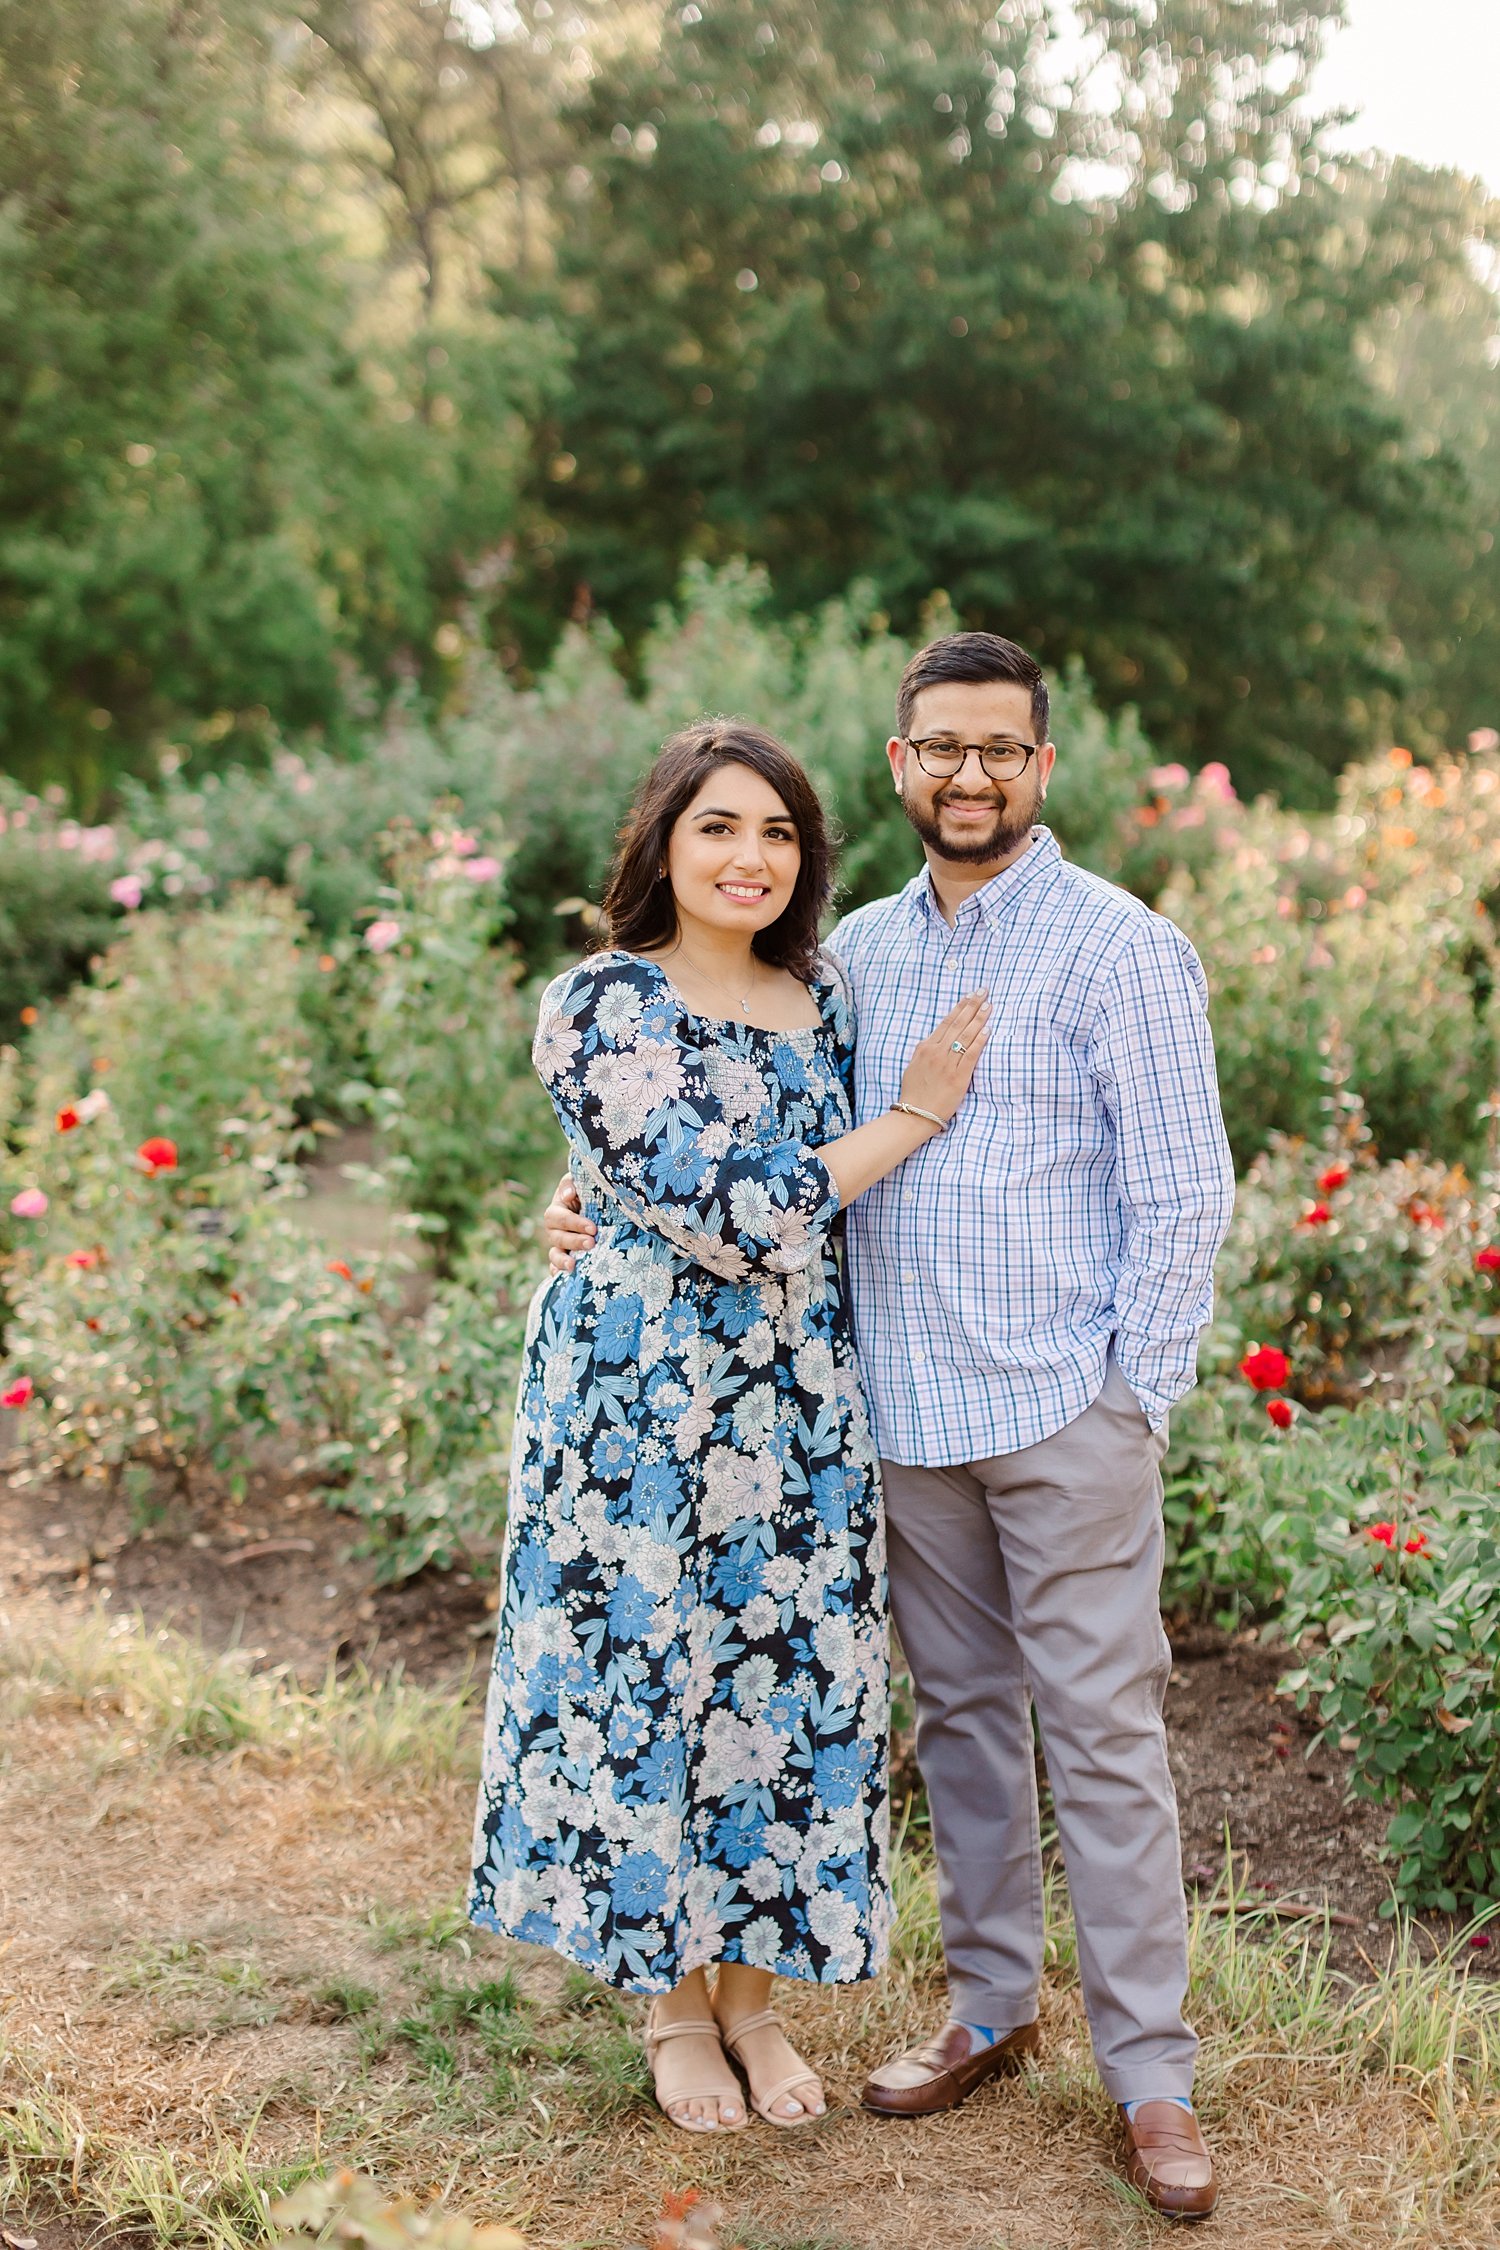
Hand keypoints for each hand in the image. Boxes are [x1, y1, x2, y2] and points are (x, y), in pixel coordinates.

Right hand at [542, 1171, 594, 1273]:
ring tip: (572, 1266)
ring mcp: (559, 1245)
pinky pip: (557, 1267)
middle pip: (558, 1238)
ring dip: (562, 1260)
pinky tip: (567, 1277)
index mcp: (556, 1211)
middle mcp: (554, 1230)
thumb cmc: (588, 1190)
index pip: (560, 1218)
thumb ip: (571, 1184)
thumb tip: (569, 1195)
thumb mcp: (579, 1180)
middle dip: (574, 1241)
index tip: (593, 1228)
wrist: (598, 1204)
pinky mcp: (566, 1256)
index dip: (574, 1223)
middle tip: (591, 1243)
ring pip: (554, 1254)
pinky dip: (558, 1272)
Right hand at [898, 991, 991, 1123]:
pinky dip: (979, 1041)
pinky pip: (971, 1055)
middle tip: (984, 991)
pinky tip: (987, 1030)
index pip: (946, 1022)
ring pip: (966, 1036)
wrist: (915, 1114)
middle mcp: (936, 1052)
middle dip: (973, 1006)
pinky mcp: (958, 1077)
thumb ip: (925, 1052)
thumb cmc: (914, 1093)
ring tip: (989, 1005)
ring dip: (979, 1019)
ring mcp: (947, 1064)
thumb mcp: (914, 1066)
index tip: (970, 996)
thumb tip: (935, 1041)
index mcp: (925, 1048)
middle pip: (958, 1024)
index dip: (960, 1007)